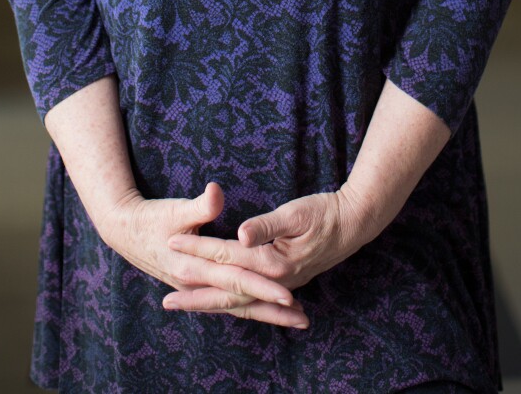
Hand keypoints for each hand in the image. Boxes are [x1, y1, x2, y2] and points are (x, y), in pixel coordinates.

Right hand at [99, 182, 306, 328]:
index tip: (287, 291)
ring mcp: (197, 288)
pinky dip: (249, 308)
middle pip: (241, 300)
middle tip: (302, 315)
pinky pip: (228, 303)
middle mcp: (198, 284)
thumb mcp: (175, 209)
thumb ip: (200, 206)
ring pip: (237, 306)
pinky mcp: (198, 286)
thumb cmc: (151, 217)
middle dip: (272, 308)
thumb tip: (217, 192)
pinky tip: (267, 310)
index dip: (262, 285)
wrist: (125, 231)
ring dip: (266, 313)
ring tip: (297, 320)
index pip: (236, 278)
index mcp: (194, 267)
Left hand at [165, 188, 368, 315]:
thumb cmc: (325, 212)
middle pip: (226, 292)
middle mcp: (274, 281)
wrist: (354, 224)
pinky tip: (222, 307)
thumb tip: (241, 234)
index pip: (226, 255)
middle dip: (195, 296)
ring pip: (238, 302)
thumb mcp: (296, 213)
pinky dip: (234, 307)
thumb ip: (266, 225)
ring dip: (210, 305)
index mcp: (272, 262)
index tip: (172, 242)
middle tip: (166, 303)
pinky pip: (252, 302)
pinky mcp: (284, 283)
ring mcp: (280, 285)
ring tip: (185, 308)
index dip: (198, 248)